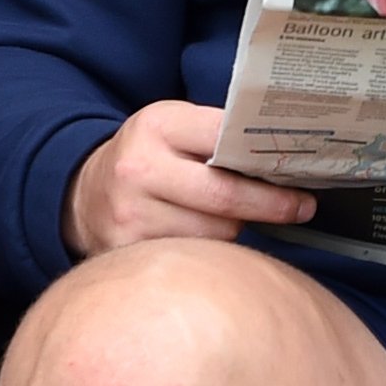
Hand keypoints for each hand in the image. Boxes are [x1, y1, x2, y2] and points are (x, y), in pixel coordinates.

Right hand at [62, 100, 319, 256]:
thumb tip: (286, 155)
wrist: (83, 195)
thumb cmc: (148, 157)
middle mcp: (138, 169)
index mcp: (157, 126)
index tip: (301, 176)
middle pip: (226, 198)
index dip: (269, 161)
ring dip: (234, 229)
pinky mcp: (125, 253)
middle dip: (270, 206)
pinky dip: (209, 253)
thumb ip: (220, 134)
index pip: (227, 140)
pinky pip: (192, 259)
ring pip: (214, 234)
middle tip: (301, 208)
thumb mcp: (175, 126)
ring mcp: (130, 215)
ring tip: (231, 218)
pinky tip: (206, 240)